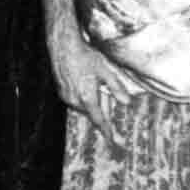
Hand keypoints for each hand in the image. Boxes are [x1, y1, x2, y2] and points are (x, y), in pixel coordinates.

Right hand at [48, 27, 138, 146]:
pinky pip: (77, 101)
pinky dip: (84, 97)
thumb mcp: (106, 71)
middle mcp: (76, 101)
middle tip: (105, 91)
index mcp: (88, 97)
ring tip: (93, 81)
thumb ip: (117, 88)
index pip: (99, 120)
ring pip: (85, 107)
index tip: (112, 142)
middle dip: (102, 107)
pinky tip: (85, 81)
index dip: (107, 132)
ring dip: (93, 101)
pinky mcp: (62, 93)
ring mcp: (67, 97)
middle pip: (93, 112)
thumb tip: (127, 102)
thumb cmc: (86, 57)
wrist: (63, 47)